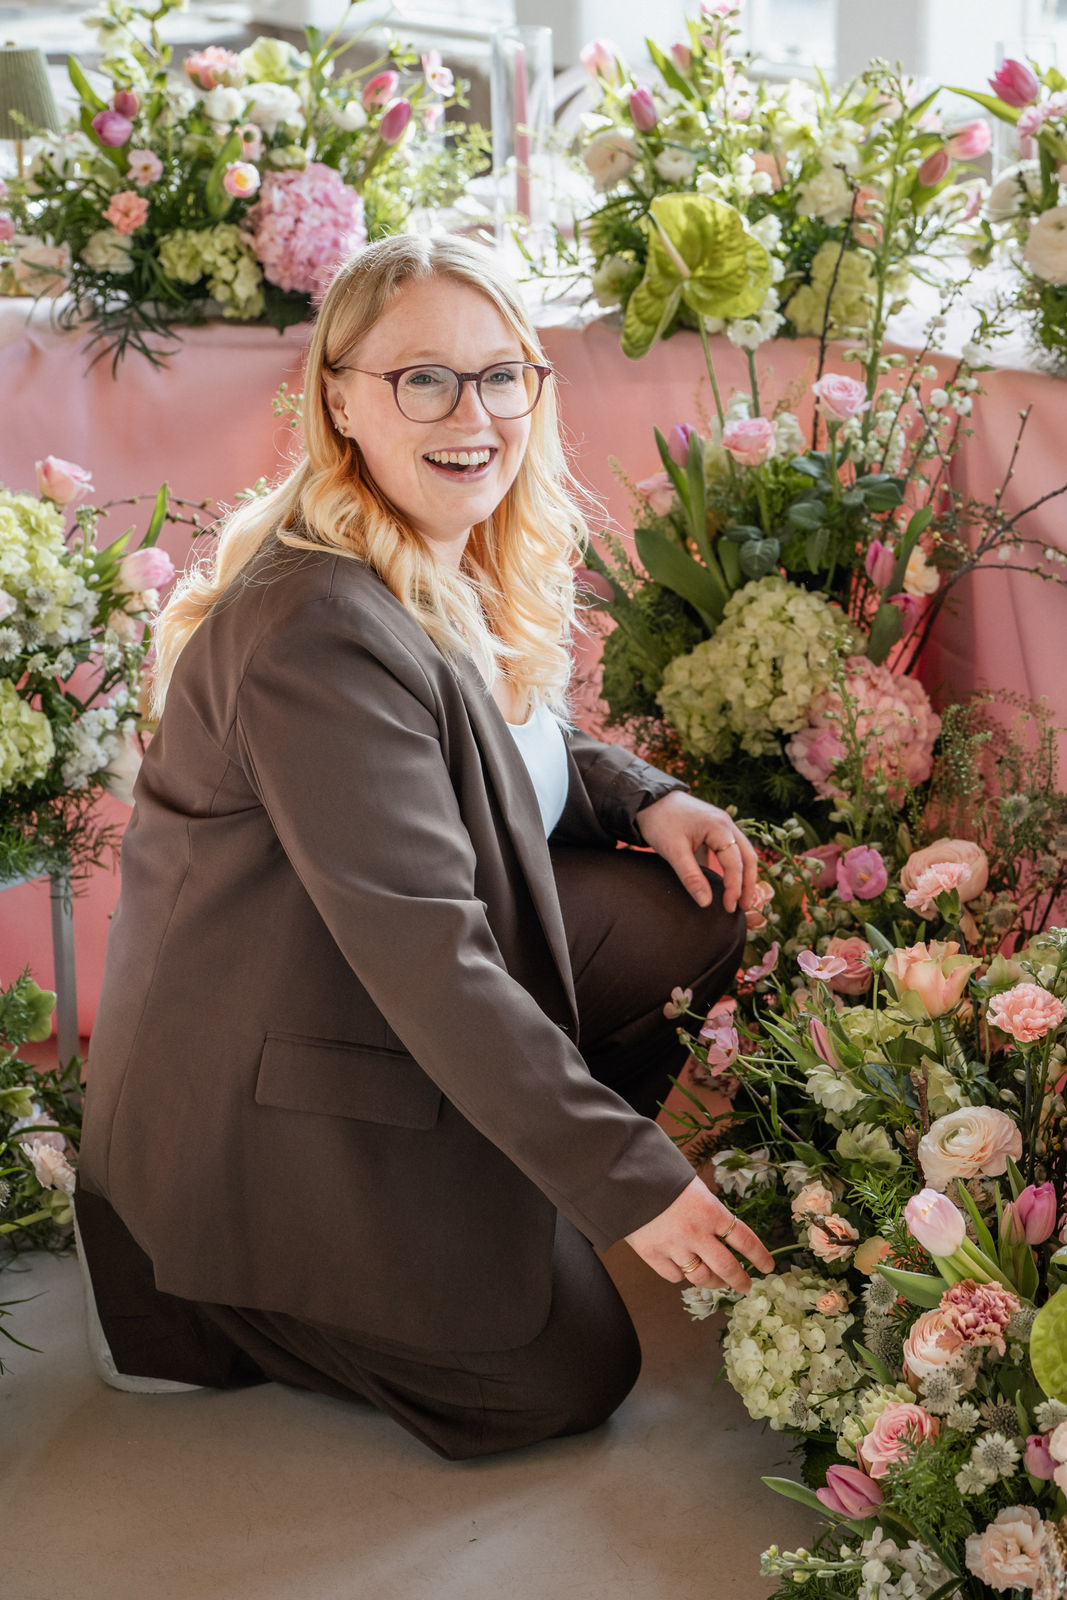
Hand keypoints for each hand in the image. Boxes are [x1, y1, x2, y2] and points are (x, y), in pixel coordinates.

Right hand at [624, 1176, 773, 1293]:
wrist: (624, 1176)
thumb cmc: (662, 1175)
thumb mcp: (694, 1186)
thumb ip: (709, 1210)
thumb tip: (723, 1231)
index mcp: (711, 1211)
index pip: (744, 1239)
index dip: (759, 1256)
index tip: (768, 1267)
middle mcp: (696, 1233)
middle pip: (727, 1268)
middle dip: (740, 1280)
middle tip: (745, 1285)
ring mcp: (674, 1247)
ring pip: (702, 1278)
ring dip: (714, 1283)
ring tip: (718, 1282)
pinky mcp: (652, 1255)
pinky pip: (675, 1276)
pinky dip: (682, 1274)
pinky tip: (683, 1268)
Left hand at [635, 791, 758, 913]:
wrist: (648, 800)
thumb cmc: (660, 822)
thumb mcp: (673, 851)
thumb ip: (691, 877)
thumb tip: (706, 903)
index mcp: (719, 828)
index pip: (735, 863)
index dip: (734, 888)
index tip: (728, 907)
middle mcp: (726, 824)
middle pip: (748, 857)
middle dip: (748, 883)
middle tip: (743, 907)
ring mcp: (723, 824)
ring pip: (743, 852)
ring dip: (743, 875)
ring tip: (739, 897)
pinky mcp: (715, 827)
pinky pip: (732, 848)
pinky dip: (733, 865)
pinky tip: (727, 880)